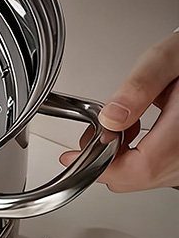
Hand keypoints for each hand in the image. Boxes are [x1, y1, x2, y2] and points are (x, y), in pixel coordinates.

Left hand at [59, 32, 178, 190]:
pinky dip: (137, 157)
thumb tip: (111, 118)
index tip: (73, 156)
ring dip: (121, 159)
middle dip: (106, 160)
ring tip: (117, 128)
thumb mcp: (165, 61)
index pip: (141, 168)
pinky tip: (133, 133)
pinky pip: (159, 170)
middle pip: (141, 177)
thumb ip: (137, 89)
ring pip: (149, 176)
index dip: (102, 167)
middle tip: (93, 135)